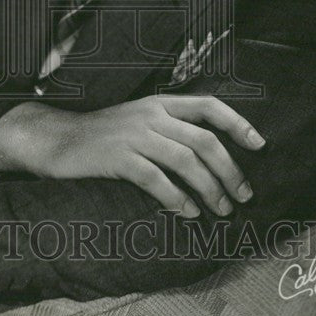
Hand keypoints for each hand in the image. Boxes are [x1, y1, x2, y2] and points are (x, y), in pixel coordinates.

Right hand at [0, 95, 265, 217]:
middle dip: (230, 170)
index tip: (260, 145)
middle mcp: (151, 114)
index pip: (209, 105)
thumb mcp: (138, 121)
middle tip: (243, 196)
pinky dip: (177, 199)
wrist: (54, 138)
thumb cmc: (101, 136)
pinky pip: (156, 180)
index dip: (238, 123)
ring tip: (222, 211)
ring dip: (210, 189)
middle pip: (204, 140)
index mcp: (160, 102)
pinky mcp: (117, 157)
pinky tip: (188, 214)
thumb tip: (210, 156)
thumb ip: (169, 129)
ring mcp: (134, 134)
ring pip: (185, 161)